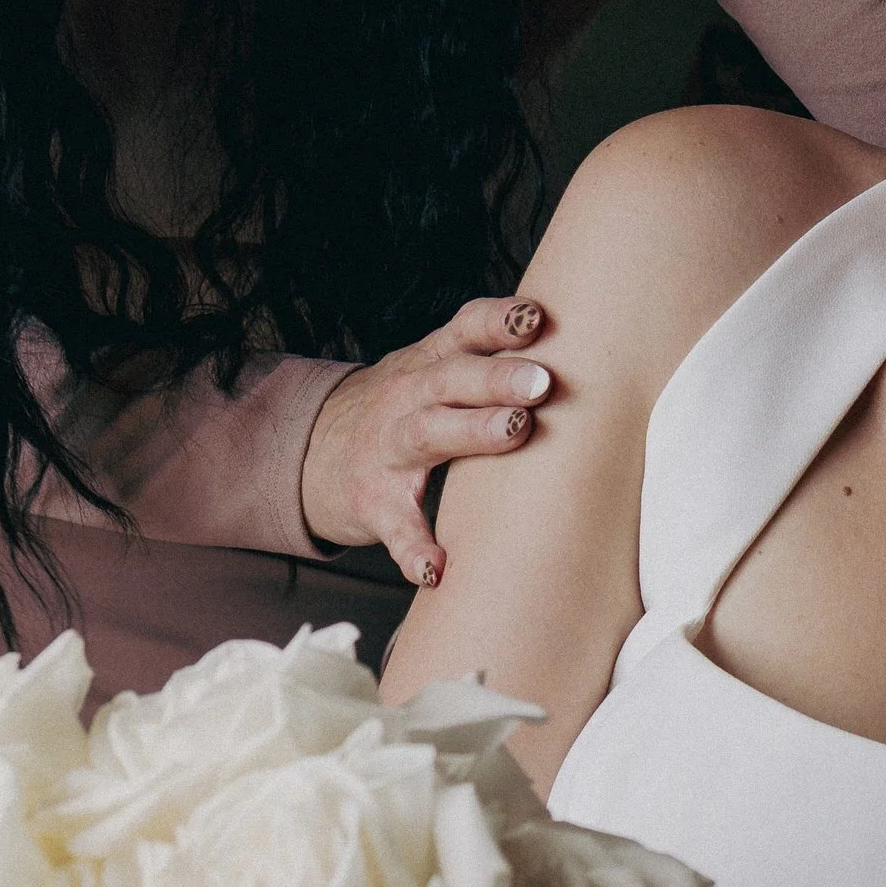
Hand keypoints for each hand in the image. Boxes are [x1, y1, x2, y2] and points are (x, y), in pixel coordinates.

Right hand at [299, 296, 552, 586]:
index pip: (463, 332)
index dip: (497, 321)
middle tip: (542, 381)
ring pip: (427, 433)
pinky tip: (436, 569)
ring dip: (471, 431)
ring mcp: (387, 451)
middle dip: (496, 376)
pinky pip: (396, 526)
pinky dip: (414, 548)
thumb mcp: (431, 370)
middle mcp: (406, 399)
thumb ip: (485, 358)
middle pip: (451, 378)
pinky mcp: (375, 503)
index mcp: (427, 366)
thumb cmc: (402, 408)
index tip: (536, 317)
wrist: (312, 452)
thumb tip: (573, 344)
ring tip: (514, 431)